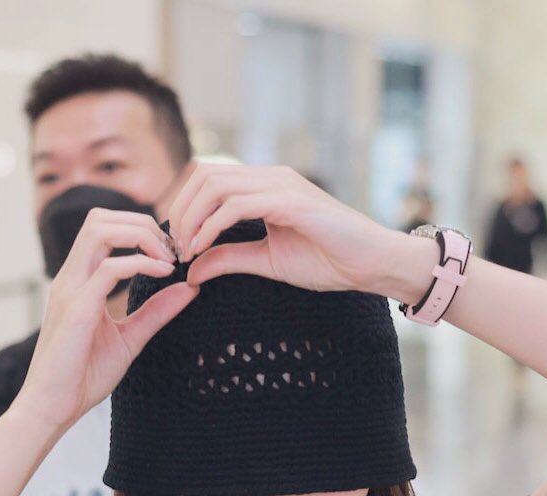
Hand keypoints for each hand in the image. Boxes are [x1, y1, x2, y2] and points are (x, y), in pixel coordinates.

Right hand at [16, 209, 197, 431]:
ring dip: (140, 235)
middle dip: (142, 223)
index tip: (171, 253)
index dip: (140, 229)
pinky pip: (109, 269)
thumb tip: (189, 288)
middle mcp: (71, 277)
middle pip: (100, 217)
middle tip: (173, 251)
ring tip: (168, 259)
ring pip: (100, 230)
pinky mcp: (76, 309)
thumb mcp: (130, 338)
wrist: (53, 407)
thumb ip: (156, 312)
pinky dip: (140, 264)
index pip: (104, 228)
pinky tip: (163, 274)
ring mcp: (70, 289)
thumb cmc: (83, 376)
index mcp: (80, 281)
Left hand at [168, 164, 400, 294]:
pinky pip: (237, 205)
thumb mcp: (267, 261)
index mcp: (264, 187)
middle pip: (204, 174)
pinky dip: (211, 226)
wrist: (370, 264)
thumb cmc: (328, 261)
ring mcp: (280, 185)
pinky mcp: (290, 201)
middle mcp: (270, 178)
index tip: (178, 245)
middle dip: (181, 210)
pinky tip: (202, 248)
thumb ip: (229, 259)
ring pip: (216, 185)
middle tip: (176, 248)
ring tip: (187, 251)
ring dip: (192, 219)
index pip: (208, 179)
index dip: (184, 207)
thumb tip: (191, 270)